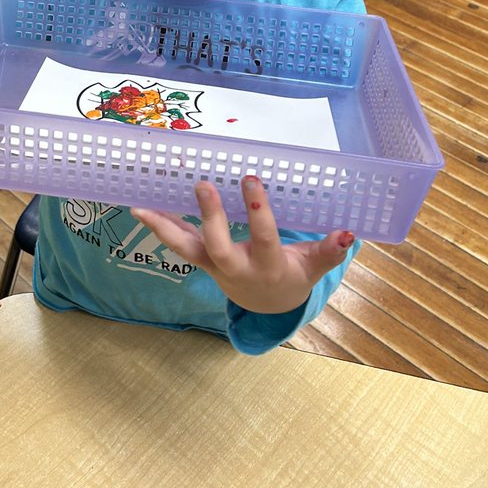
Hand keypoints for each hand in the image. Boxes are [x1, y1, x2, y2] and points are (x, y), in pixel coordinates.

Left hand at [132, 176, 355, 314]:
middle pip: (217, 246)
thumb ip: (329, 251)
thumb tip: (348, 232)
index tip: (251, 180)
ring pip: (185, 249)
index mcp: (267, 267)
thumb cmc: (292, 277)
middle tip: (202, 183)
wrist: (268, 307)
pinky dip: (158, 225)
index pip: (262, 238)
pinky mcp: (201, 260)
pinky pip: (177, 242)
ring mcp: (213, 266)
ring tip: (140, 206)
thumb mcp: (313, 266)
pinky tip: (138, 206)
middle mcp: (236, 269)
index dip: (257, 212)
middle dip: (209, 216)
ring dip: (162, 227)